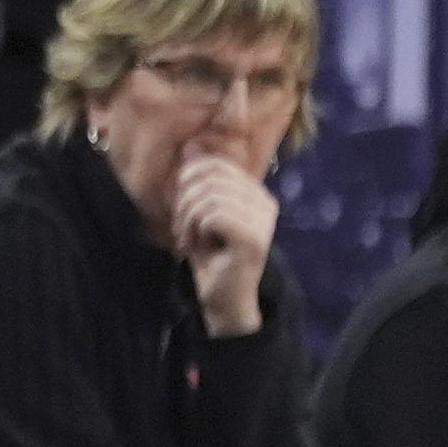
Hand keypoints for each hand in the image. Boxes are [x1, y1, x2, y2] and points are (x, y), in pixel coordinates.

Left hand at [172, 153, 278, 335]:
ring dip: (188, 219)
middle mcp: (265, 203)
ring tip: (189, 239)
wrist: (222, 299)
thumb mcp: (198, 213)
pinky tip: (196, 247)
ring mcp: (263, 221)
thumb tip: (191, 147)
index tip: (183, 212)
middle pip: (210, 177)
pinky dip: (195, 229)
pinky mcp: (254, 239)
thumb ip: (198, 182)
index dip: (188, 183)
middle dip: (185, 201)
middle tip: (181, 228)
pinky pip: (213, 216)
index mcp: (255, 193)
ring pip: (209, 197)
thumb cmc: (210, 256)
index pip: (215, 165)